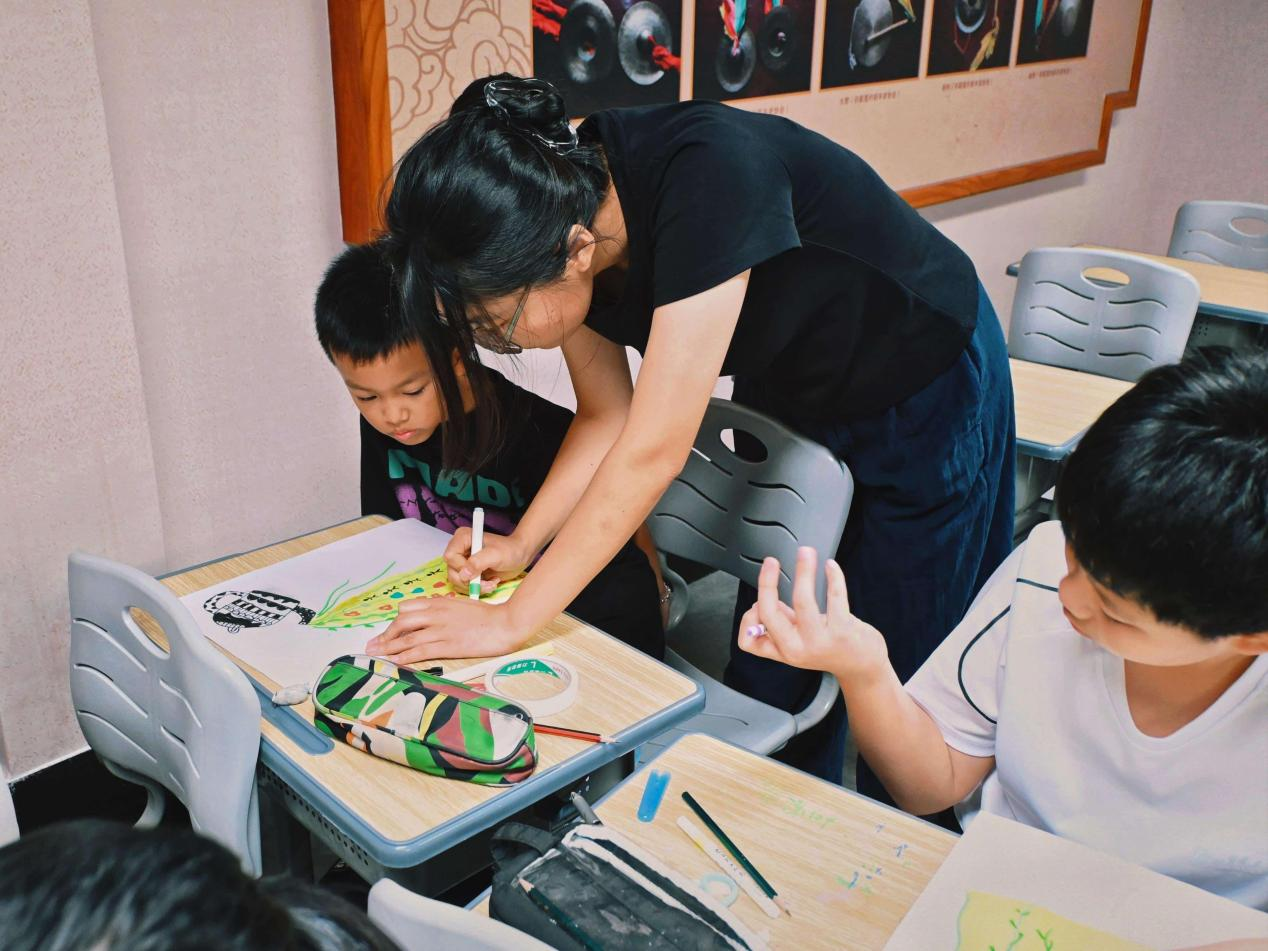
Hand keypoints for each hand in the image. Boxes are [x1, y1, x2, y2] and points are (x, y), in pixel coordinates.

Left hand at [365, 599, 524, 665]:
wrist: (505, 623)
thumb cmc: (487, 615)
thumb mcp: (462, 605)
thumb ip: (444, 608)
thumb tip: (431, 614)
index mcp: (440, 603)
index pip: (408, 608)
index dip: (395, 621)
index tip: (387, 631)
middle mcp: (436, 614)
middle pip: (402, 622)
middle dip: (385, 635)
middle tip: (373, 645)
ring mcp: (441, 630)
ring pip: (407, 638)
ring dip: (388, 647)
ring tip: (375, 655)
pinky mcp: (448, 645)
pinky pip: (420, 651)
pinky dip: (404, 656)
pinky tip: (395, 661)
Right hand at [444, 528, 531, 593]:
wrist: (520, 556)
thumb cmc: (510, 550)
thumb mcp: (496, 555)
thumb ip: (479, 562)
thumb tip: (464, 574)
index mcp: (462, 538)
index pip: (450, 557)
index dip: (462, 568)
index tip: (478, 572)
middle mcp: (460, 550)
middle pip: (452, 572)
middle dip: (469, 582)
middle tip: (486, 583)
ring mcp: (463, 562)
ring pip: (458, 581)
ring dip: (475, 587)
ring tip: (491, 584)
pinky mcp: (468, 572)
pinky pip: (465, 586)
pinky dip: (478, 589)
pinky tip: (491, 583)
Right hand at [738, 547, 889, 687]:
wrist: (862, 666)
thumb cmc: (829, 649)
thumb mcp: (799, 642)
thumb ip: (782, 622)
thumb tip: (767, 597)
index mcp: (783, 650)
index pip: (748, 640)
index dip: (747, 619)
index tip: (756, 603)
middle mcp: (798, 648)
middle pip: (769, 613)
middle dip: (766, 582)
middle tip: (771, 562)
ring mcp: (820, 640)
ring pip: (803, 600)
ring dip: (803, 571)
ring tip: (805, 552)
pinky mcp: (843, 630)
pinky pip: (835, 596)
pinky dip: (833, 576)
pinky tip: (830, 566)